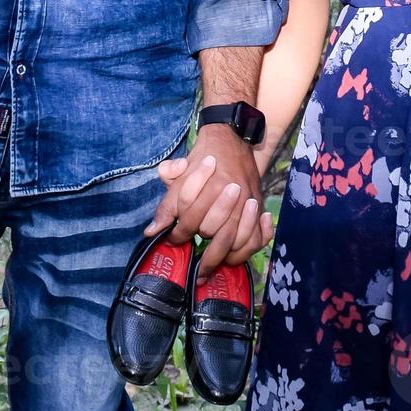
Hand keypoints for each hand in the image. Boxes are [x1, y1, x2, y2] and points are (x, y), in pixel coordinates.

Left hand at [146, 125, 272, 277]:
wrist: (232, 140)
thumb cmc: (202, 158)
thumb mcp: (179, 173)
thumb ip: (167, 203)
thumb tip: (151, 231)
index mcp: (209, 181)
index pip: (189, 216)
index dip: (177, 232)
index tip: (171, 239)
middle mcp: (231, 192)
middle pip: (212, 229)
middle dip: (198, 246)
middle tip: (190, 256)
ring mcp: (247, 202)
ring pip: (234, 238)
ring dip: (219, 257)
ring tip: (207, 270)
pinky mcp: (258, 208)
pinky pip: (257, 237)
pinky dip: (247, 250)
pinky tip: (233, 257)